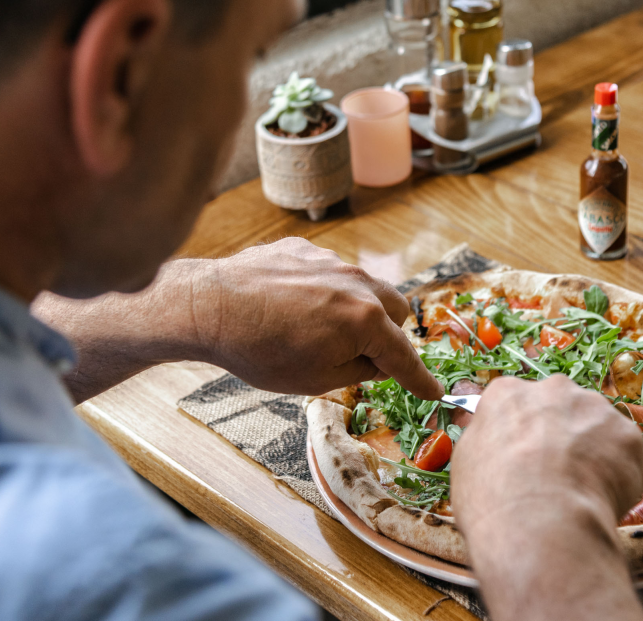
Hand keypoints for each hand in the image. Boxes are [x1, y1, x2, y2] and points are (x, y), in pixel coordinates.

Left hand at [34, 238, 442, 403]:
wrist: (208, 306)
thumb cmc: (260, 351)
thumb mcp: (317, 379)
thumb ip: (359, 367)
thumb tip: (376, 360)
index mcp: (366, 319)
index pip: (403, 356)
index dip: (419, 379)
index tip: (434, 392)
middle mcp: (357, 282)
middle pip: (395, 310)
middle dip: (388, 335)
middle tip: (363, 356)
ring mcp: (329, 260)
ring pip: (362, 287)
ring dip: (355, 311)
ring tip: (316, 332)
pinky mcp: (302, 249)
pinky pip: (328, 272)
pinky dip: (322, 292)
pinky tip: (291, 309)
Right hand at [452, 374, 642, 620]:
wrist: (541, 523)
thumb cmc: (492, 498)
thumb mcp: (466, 464)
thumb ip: (485, 441)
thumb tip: (493, 441)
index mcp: (508, 393)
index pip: (517, 405)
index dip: (522, 434)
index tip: (525, 458)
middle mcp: (553, 389)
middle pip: (561, 408)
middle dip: (561, 435)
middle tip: (557, 474)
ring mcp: (594, 408)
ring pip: (596, 427)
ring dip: (593, 452)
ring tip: (581, 492)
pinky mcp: (627, 434)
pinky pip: (625, 453)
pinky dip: (619, 474)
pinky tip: (603, 499)